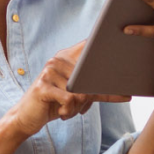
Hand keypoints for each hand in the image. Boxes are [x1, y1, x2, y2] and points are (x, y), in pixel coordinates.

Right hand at [7, 40, 130, 138]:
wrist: (26, 117)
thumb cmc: (54, 104)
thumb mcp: (78, 97)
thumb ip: (98, 92)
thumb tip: (127, 95)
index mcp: (65, 58)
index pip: (86, 46)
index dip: (100, 41)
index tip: (116, 36)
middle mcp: (56, 61)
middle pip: (89, 76)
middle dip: (88, 97)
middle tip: (81, 108)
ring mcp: (48, 72)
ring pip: (80, 92)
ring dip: (77, 107)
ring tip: (66, 111)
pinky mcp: (42, 86)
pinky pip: (70, 100)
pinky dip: (69, 111)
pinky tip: (61, 112)